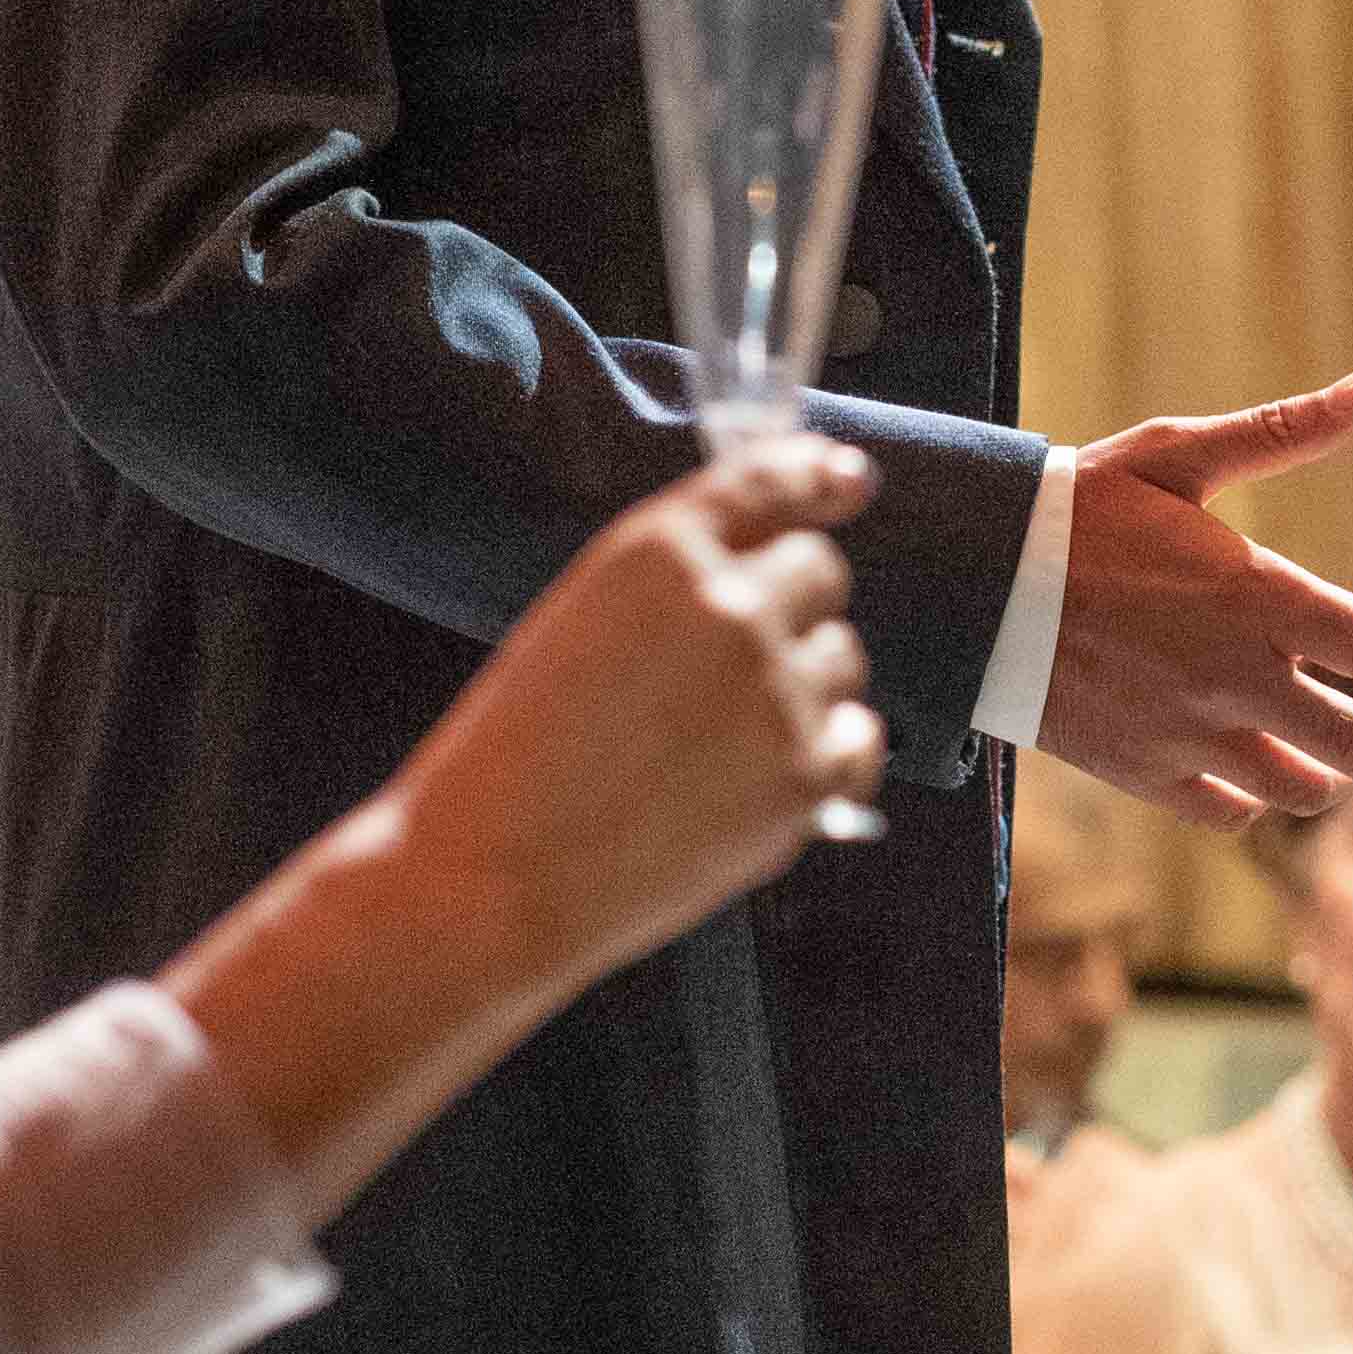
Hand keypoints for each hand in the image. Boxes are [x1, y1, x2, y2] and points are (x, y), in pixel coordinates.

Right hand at [399, 441, 883, 995]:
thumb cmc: (514, 760)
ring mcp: (777, 692)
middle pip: (821, 571)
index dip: (820, 475)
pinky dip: (826, 754)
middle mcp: (731, 607)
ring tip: (718, 741)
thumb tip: (762, 572)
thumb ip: (670, 582)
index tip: (845, 482)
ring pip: (842, 656)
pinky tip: (759, 779)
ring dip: (804, 684)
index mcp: (659, 552)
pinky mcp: (805, 777)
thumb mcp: (577, 621)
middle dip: (792, 605)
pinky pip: (858, 738)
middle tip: (731, 665)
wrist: (493, 878)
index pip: (774, 479)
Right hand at [1038, 387, 1352, 830]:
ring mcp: (1190, 733)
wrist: (969, 584)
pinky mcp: (1143, 770)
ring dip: (1331, 779)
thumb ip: (1277, 433)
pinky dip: (1250, 800)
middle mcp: (1236, 677)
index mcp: (1258, 597)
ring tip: (1348, 772)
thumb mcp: (1175, 455)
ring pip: (1296, 786)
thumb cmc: (1076, 507)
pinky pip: (1224, 809)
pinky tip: (1255, 784)